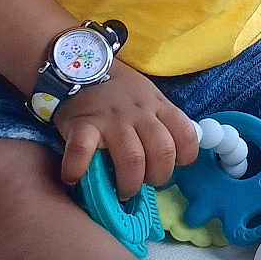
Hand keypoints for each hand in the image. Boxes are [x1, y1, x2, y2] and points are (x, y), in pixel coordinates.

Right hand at [53, 60, 199, 199]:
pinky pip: (83, 152)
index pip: (186, 134)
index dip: (185, 157)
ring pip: (132, 159)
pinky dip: (77, 170)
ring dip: (130, 183)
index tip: (172, 165)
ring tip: (122, 191)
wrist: (80, 67)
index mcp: (159, 106)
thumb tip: (172, 157)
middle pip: (162, 152)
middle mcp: (140, 113)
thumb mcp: (148, 97)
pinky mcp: (83, 125)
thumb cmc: (118, 90)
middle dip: (158, 177)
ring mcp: (112, 120)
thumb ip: (161, 121)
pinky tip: (74, 178)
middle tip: (145, 182)